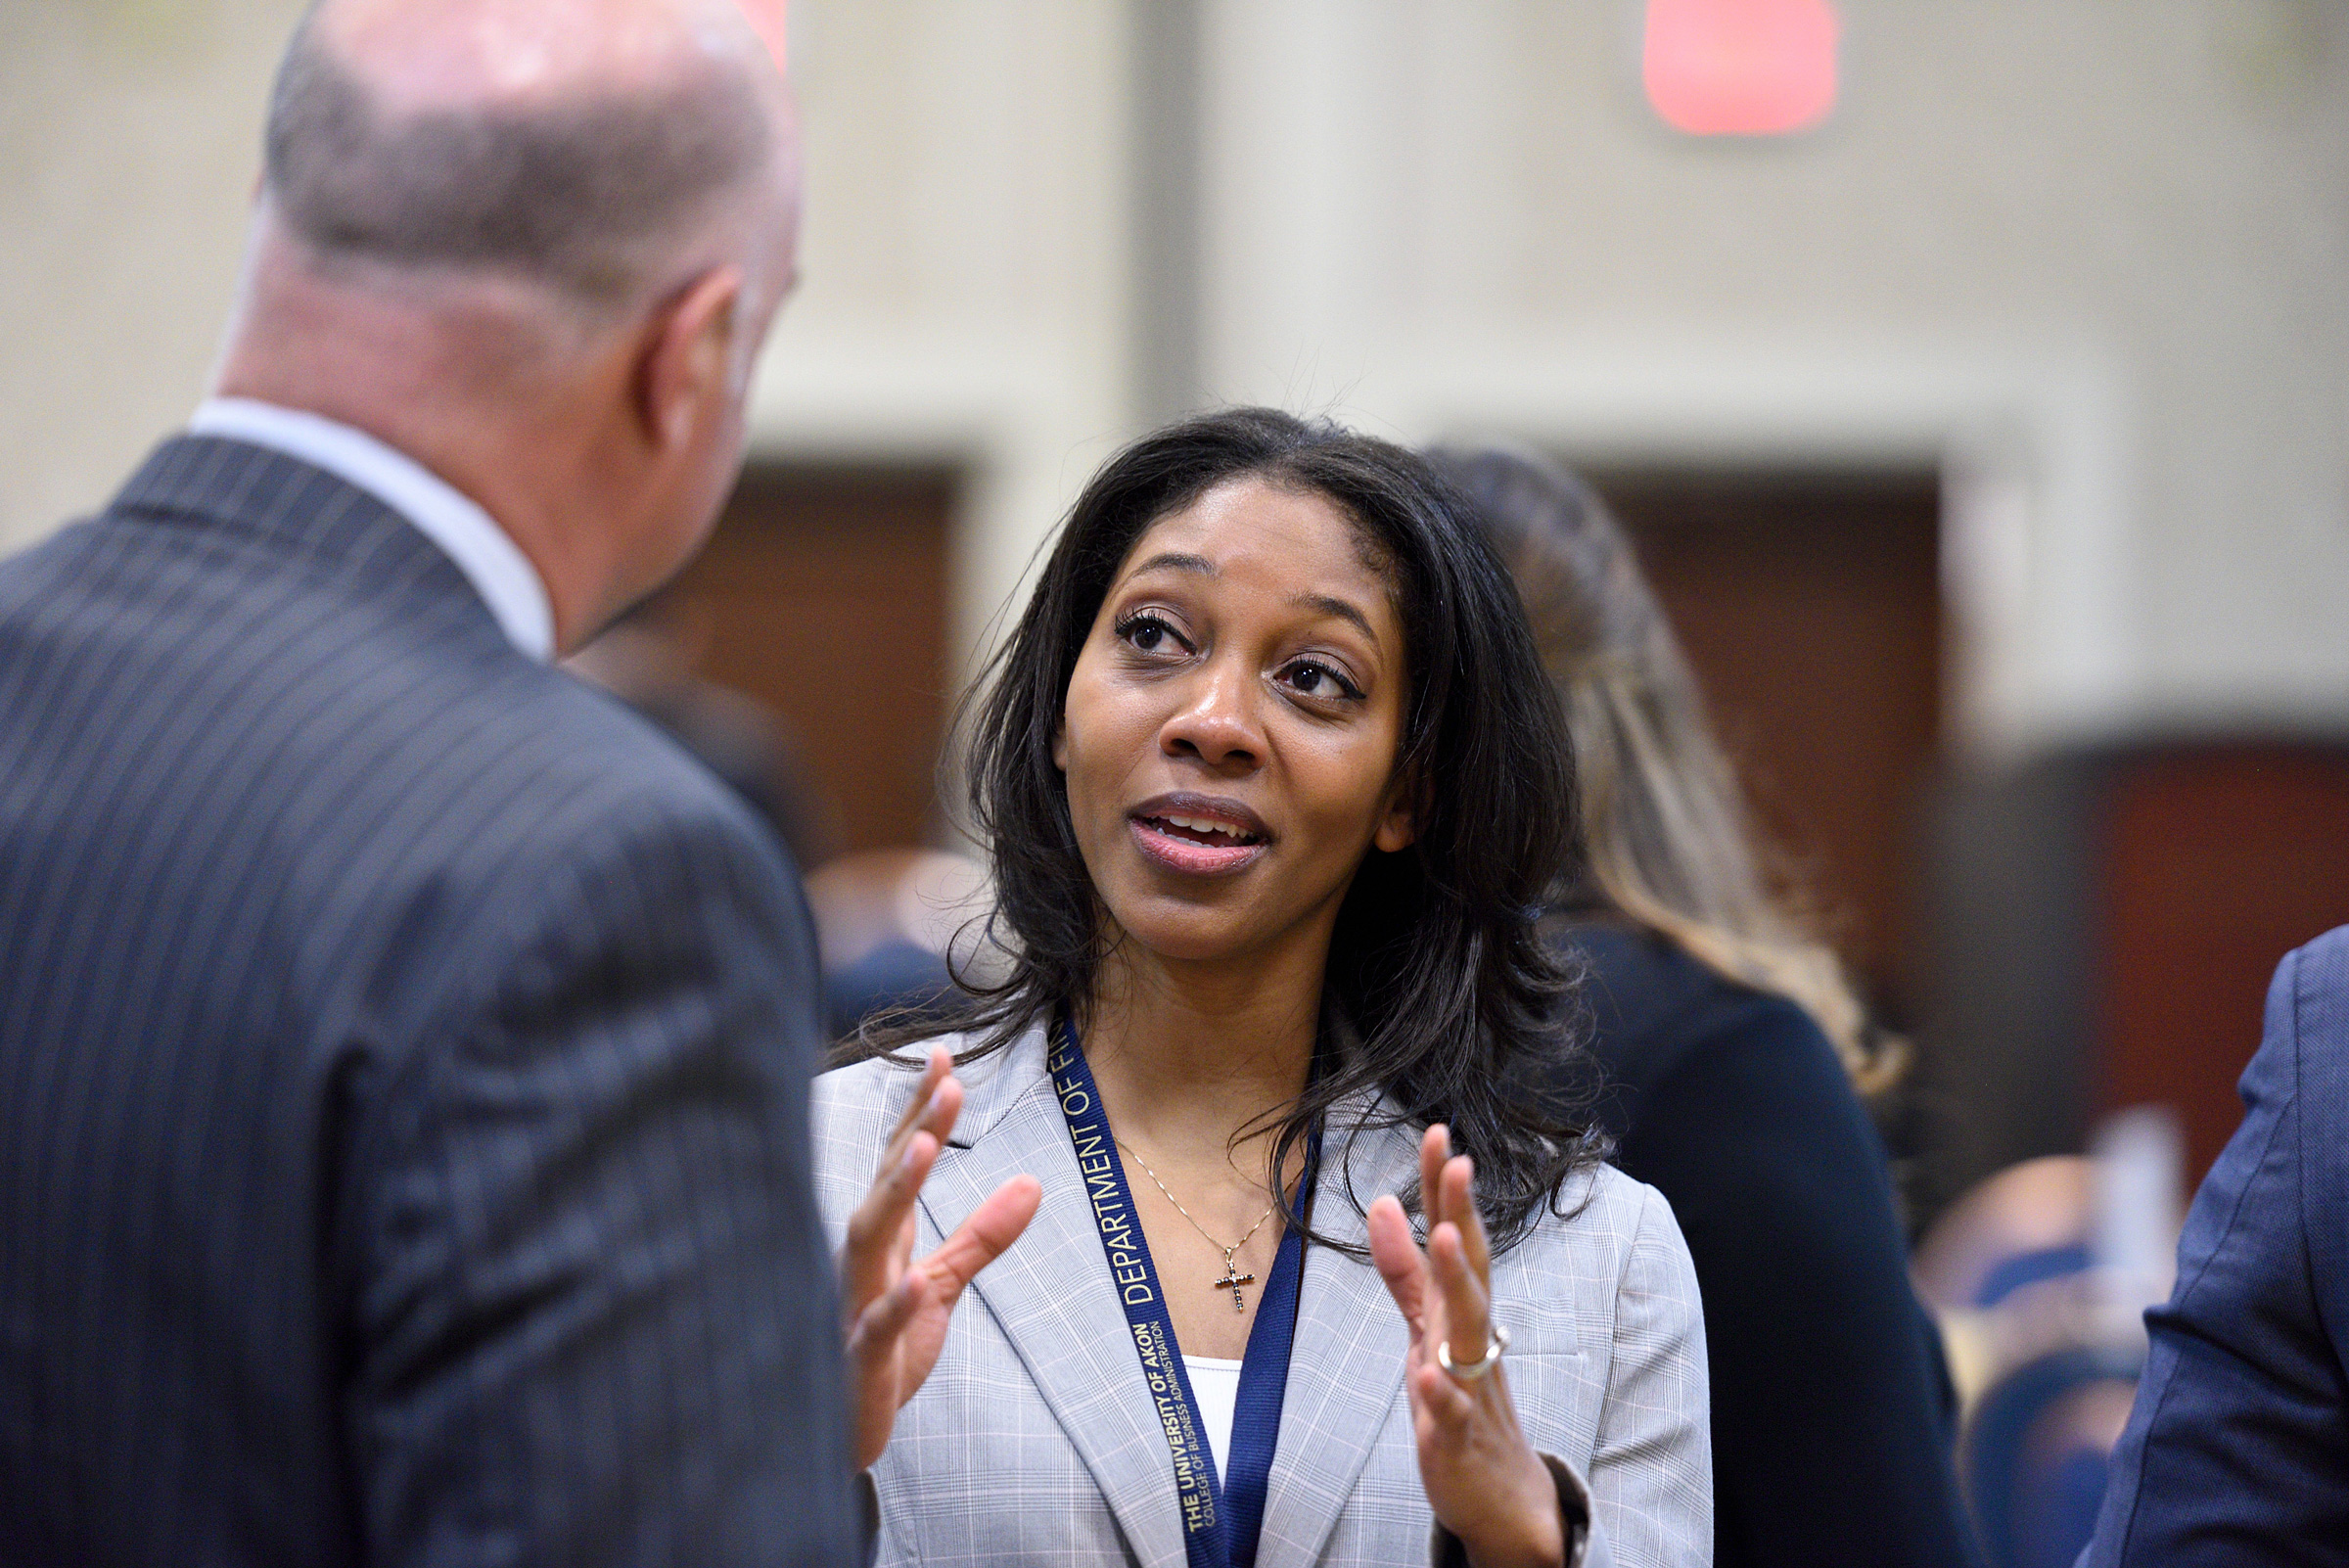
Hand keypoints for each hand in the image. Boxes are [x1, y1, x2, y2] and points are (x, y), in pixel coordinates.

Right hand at [840, 1048, 1040, 1469]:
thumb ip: (982, 1236)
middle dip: (915, 1132)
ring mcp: (854, 1305)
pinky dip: (894, 1305)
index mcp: (882, 1241)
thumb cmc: (883, 1353)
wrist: (844, 1433)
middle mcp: (862, 1262)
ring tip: (922, 1146)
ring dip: (895, 1193)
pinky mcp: (859, 1359)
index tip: (944, 1056)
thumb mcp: (944, 1287)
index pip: (900, 1164)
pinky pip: (874, 1327)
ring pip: (869, 1241)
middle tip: (948, 1081)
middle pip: (886, 1185)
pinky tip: (916, 1283)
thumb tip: (1031, 1182)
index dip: (922, 1112)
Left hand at [1367, 1126, 1567, 1567]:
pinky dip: (1441, 1394)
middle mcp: (1471, 1338)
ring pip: (1470, 1332)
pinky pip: (1452, 1413)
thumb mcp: (1425, 1327)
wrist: (1500, 1495)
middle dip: (1464, 1215)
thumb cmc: (1461, 1398)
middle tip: (1460, 1161)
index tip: (1439, 1132)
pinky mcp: (1458, 1437)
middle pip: (1472, 1270)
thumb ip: (1404, 1270)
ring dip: (1461, 1284)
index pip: (1457, 1237)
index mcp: (1461, 1309)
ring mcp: (1469, 1386)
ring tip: (1449, 1238)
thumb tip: (1386, 1203)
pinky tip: (1426, 1373)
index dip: (1444, 1188)